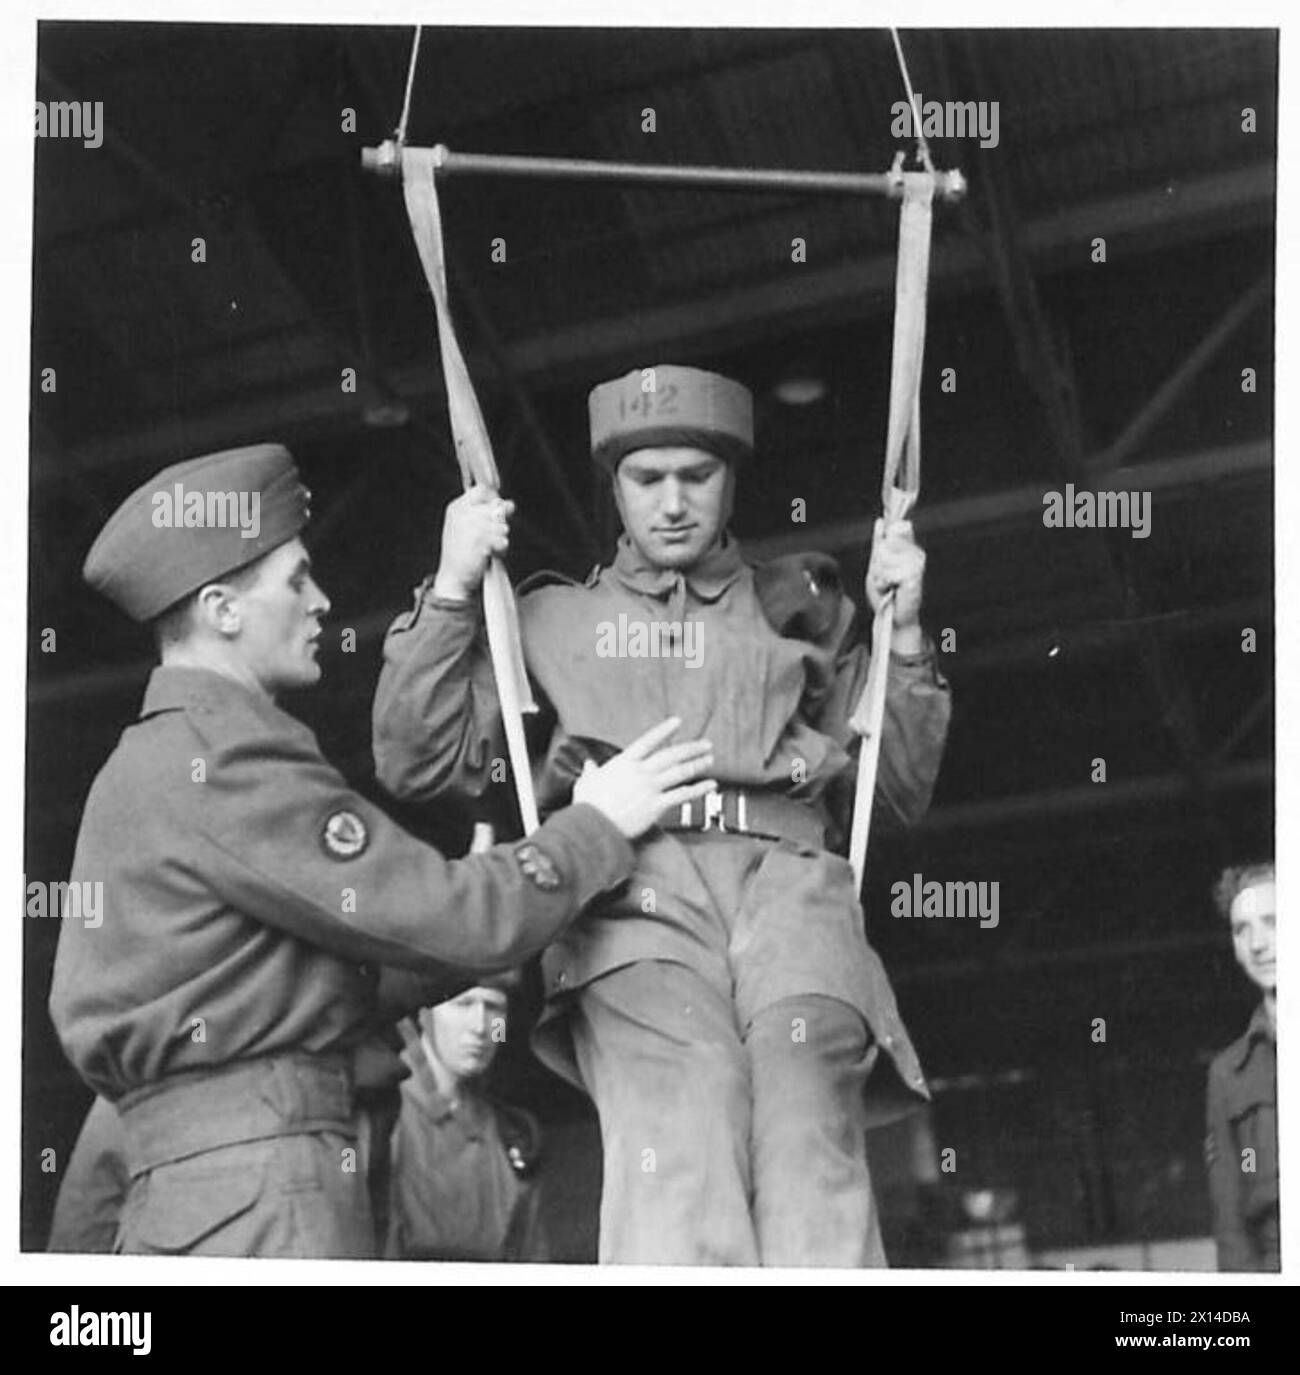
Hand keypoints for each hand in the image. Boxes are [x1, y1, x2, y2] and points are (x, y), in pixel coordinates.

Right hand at [432, 486, 514, 600]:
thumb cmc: (463, 553)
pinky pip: (502, 540)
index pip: (482, 490)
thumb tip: (510, 504)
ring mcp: (469, 527)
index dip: (493, 499)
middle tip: (491, 537)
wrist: (453, 578)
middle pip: (496, 508)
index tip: (495, 513)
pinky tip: (491, 554)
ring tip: (489, 547)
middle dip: (499, 524)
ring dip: (500, 538)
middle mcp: (462, 514)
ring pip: (502, 525)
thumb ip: (489, 513)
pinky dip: (501, 549)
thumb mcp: (471, 528)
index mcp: (456, 508)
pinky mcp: (479, 541)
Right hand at [572, 716, 715, 839]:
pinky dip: (699, 789)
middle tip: (705, 744)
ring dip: (697, 764)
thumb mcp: (586, 783)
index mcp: (624, 763)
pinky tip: (710, 785)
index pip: (648, 741)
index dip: (664, 730)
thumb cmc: (588, 806)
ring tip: (709, 759)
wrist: (592, 826)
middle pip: (671, 755)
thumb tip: (588, 765)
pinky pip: (682, 794)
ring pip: (680, 772)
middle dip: (690, 748)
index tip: (677, 722)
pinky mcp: (656, 805)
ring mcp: (650, 788)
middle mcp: (640, 772)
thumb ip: (590, 772)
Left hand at [866, 517, 924, 641]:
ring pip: (884, 558)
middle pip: (883, 544)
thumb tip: (880, 520)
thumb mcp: (877, 564)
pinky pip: (888, 572)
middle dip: (877, 563)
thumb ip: (879, 543)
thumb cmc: (886, 592)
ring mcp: (917, 564)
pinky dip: (884, 583)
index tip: (883, 553)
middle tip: (885, 577)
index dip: (885, 538)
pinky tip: (891, 590)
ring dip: (880, 575)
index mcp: (909, 547)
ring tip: (888, 584)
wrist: (894, 617)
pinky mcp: (914, 576)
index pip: (895, 527)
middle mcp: (917, 553)